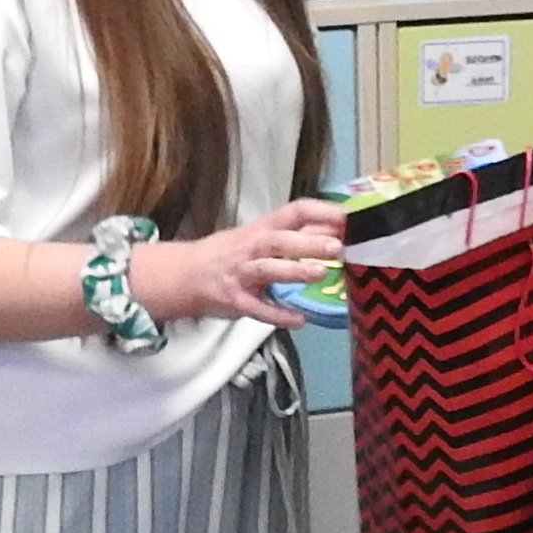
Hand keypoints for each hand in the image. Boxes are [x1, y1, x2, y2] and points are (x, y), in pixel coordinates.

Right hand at [135, 196, 344, 328]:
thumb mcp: (260, 237)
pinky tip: (299, 320)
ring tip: (321, 273)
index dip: (320, 213)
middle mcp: (252, 247)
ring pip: (267, 269)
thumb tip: (336, 230)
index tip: (348, 218)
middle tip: (337, 247)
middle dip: (308, 242)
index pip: (294, 212)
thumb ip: (296, 235)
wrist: (185, 275)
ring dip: (294, 270)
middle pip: (280, 240)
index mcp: (263, 228)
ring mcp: (241, 274)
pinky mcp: (235, 300)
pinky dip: (277, 314)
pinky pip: (257, 308)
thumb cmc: (231, 254)